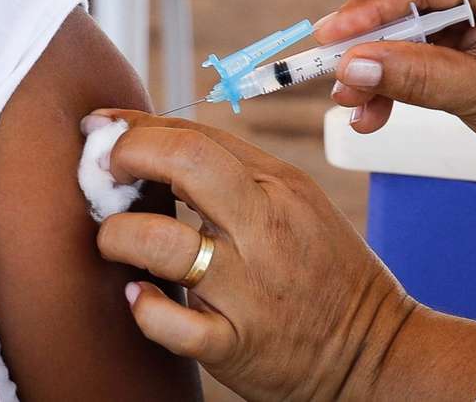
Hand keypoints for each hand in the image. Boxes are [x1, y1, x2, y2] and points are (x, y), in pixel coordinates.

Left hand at [84, 110, 413, 400]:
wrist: (375, 349)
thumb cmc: (326, 271)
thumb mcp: (296, 204)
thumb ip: (236, 176)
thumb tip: (162, 149)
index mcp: (280, 187)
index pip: (197, 137)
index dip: (137, 128)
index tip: (102, 127)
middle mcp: (265, 228)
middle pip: (185, 163)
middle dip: (126, 155)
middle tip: (99, 170)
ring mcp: (250, 289)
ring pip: (162, 243)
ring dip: (119, 236)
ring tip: (115, 241)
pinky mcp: (237, 344)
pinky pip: (172, 324)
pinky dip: (144, 309)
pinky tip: (138, 298)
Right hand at [316, 0, 475, 171]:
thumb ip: (415, 78)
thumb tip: (352, 68)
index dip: (366, 11)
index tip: (327, 40)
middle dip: (371, 48)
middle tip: (339, 85)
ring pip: (409, 21)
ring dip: (381, 66)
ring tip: (358, 109)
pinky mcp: (473, 10)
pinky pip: (423, 36)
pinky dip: (401, 70)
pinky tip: (379, 104)